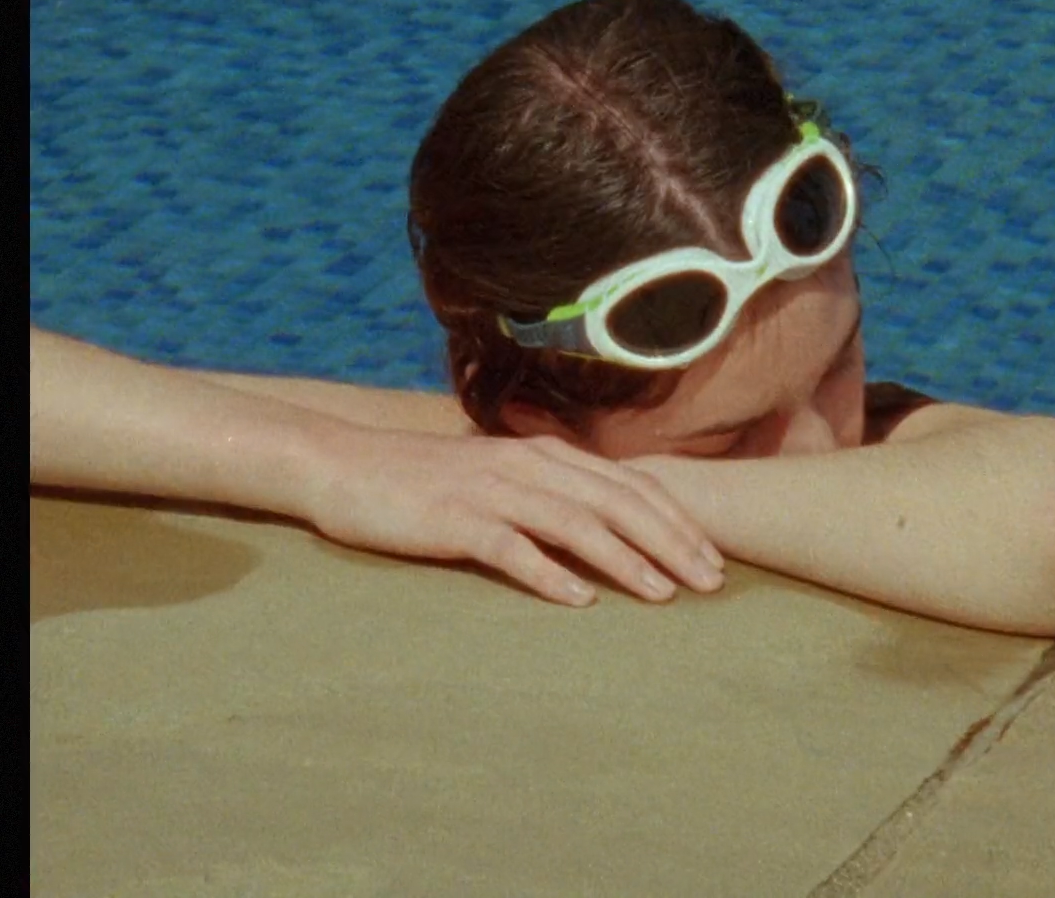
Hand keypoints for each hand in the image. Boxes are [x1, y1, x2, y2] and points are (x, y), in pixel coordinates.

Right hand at [296, 426, 724, 606]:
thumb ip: (547, 493)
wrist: (340, 464)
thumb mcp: (496, 477)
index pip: (628, 486)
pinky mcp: (454, 520)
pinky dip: (547, 573)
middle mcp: (526, 466)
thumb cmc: (421, 480)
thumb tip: (601, 526)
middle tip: (710, 581)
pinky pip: (510, 547)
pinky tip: (578, 601)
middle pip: (616, 502)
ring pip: (575, 523)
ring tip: (663, 595)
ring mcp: (490, 491)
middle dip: (671, 542)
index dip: (676, 521)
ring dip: (625, 559)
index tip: (714, 558)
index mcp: (542, 454)